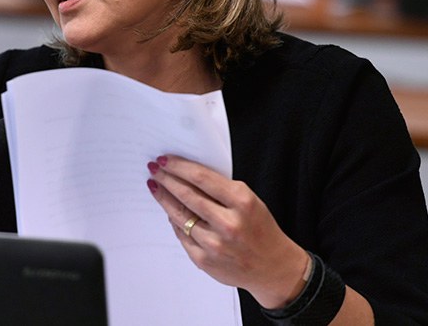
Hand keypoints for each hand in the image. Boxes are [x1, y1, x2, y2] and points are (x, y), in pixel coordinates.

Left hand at [147, 154, 309, 309]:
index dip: (179, 166)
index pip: (201, 178)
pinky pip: (181, 235)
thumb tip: (185, 174)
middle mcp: (228, 223)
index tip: (165, 160)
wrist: (273, 267)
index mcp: (242, 202)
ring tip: (155, 187)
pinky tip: (169, 211)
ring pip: (179, 215)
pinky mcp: (204, 260)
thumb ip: (221, 189)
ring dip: (164, 198)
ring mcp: (215, 244)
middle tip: (154, 169)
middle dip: (166, 179)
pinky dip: (174, 221)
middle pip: (186, 195)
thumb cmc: (259, 228)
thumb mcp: (250, 201)